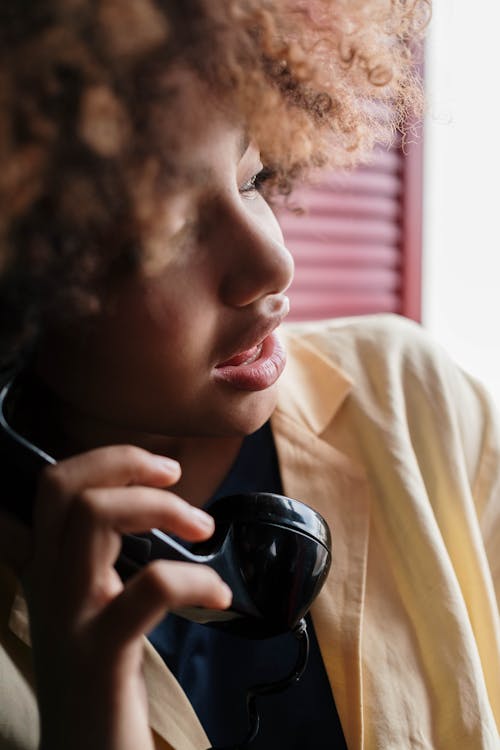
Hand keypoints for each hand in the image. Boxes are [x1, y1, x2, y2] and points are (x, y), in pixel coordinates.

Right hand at [4, 445, 230, 749]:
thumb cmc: (100, 675)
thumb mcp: (88, 605)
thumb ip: (98, 559)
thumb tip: (149, 509)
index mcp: (48, 567)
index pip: (57, 484)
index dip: (110, 459)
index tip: (160, 470)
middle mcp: (47, 583)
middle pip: (70, 487)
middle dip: (131, 466)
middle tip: (179, 483)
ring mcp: (70, 615)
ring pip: (97, 517)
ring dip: (162, 508)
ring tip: (203, 529)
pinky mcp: (100, 651)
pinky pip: (151, 587)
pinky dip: (196, 578)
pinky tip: (220, 595)